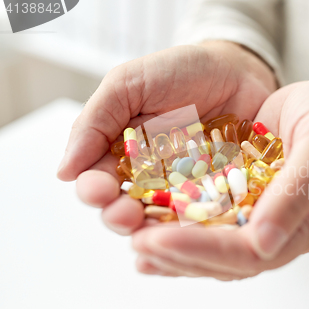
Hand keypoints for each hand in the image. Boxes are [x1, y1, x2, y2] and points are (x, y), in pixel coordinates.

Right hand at [57, 41, 276, 233]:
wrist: (237, 69)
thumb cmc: (180, 71)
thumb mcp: (130, 83)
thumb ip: (96, 121)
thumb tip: (64, 171)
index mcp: (122, 153)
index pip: (99, 181)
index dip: (94, 191)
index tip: (98, 191)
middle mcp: (151, 177)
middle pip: (128, 208)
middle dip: (121, 217)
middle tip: (126, 215)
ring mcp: (186, 189)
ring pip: (164, 220)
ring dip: (156, 230)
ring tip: (156, 231)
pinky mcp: (219, 194)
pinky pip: (207, 215)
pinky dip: (198, 226)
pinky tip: (195, 232)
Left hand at [132, 74, 308, 279]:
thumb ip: (296, 192)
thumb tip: (264, 242)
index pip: (254, 252)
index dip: (206, 249)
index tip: (161, 237)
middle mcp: (285, 231)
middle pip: (229, 260)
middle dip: (181, 253)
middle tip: (139, 242)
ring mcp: (265, 219)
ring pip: (217, 249)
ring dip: (176, 251)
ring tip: (138, 246)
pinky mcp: (248, 203)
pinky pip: (213, 225)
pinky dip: (182, 231)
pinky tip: (153, 233)